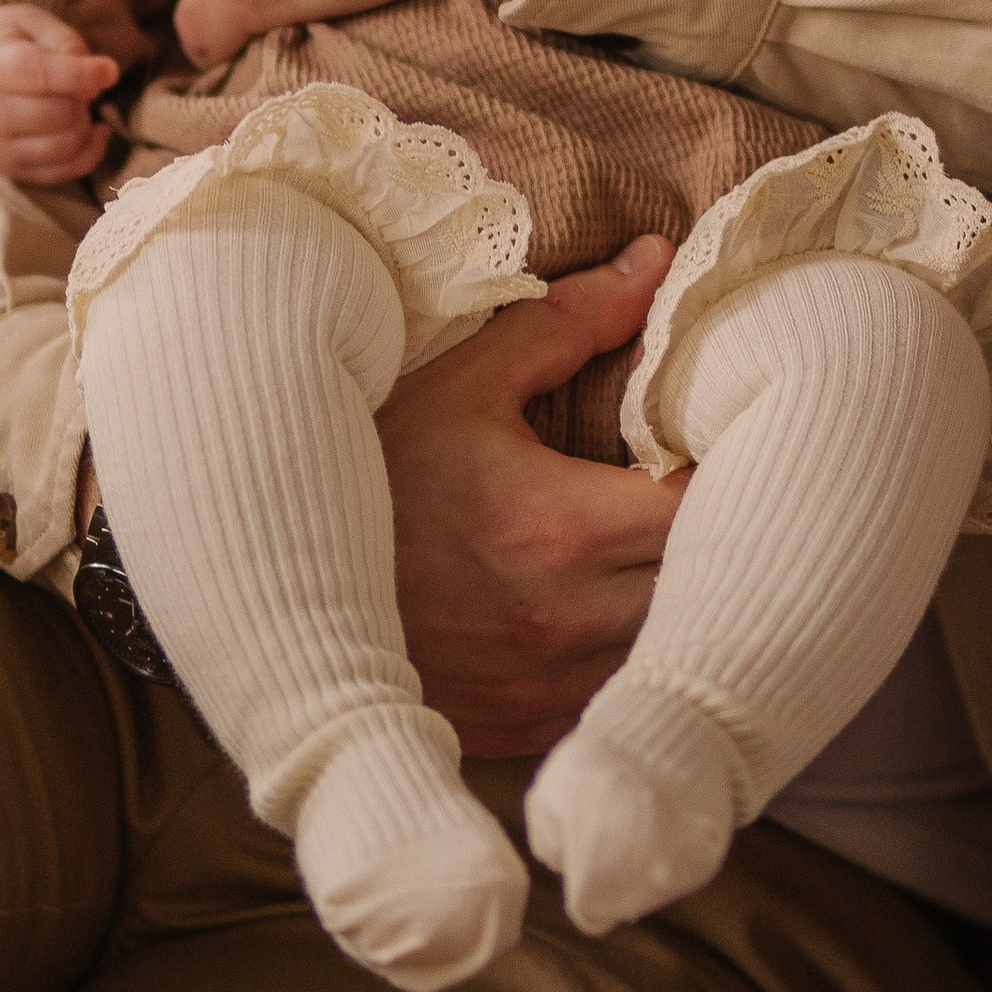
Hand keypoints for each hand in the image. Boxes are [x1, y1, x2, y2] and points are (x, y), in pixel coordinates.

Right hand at [0, 4, 119, 186]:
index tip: (109, 70)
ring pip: (64, 146)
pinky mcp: (7, 166)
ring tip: (76, 105)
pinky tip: (93, 131)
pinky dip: (89, 153)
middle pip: (58, 113)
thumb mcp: (33, 21)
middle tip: (78, 84)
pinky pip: (61, 173)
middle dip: (82, 98)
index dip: (81, 75)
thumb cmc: (8, 41)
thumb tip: (100, 79)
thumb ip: (67, 43)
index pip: (39, 75)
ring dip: (84, 125)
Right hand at [377, 240, 684, 753]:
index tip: (711, 443)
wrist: (267, 583)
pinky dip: (637, 659)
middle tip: (714, 493)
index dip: (724, 473)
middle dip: (720, 539)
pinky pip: (622, 699)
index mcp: (559, 530)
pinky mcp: (528, 728)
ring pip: (673, 651)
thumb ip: (567, 323)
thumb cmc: (370, 475)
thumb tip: (655, 263)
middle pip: (706, 587)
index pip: (702, 508)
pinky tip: (619, 612)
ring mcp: (548, 688)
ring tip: (674, 551)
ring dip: (684, 602)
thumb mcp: (461, 385)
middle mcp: (564, 622)